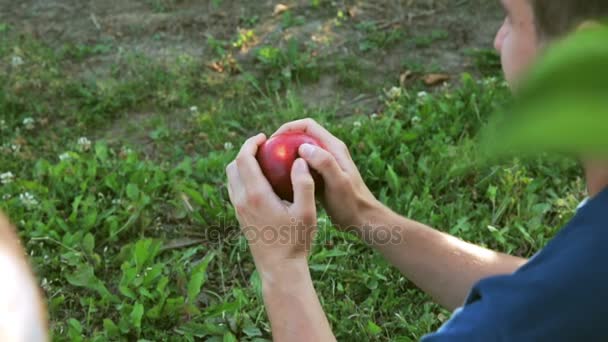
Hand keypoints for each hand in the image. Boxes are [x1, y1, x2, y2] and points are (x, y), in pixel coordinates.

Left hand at [226, 133, 317, 272]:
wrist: (280, 269)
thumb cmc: (296, 241)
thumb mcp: (306, 211)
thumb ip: (303, 183)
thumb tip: (299, 160)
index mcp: (256, 195)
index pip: (244, 159)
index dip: (251, 143)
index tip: (264, 137)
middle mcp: (242, 200)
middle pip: (233, 166)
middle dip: (245, 151)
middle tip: (263, 146)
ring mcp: (238, 210)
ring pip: (231, 179)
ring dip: (242, 165)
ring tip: (263, 161)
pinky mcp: (240, 218)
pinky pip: (235, 190)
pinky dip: (243, 179)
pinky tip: (262, 182)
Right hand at [272, 118, 384, 230]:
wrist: (363, 220)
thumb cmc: (351, 203)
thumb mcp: (338, 182)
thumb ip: (324, 162)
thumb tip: (303, 147)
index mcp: (334, 147)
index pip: (307, 126)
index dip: (288, 127)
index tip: (273, 140)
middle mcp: (329, 151)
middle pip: (302, 136)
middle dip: (283, 140)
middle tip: (266, 154)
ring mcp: (325, 164)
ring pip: (301, 152)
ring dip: (285, 155)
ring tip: (269, 166)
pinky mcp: (321, 177)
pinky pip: (302, 167)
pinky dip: (290, 170)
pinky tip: (279, 182)